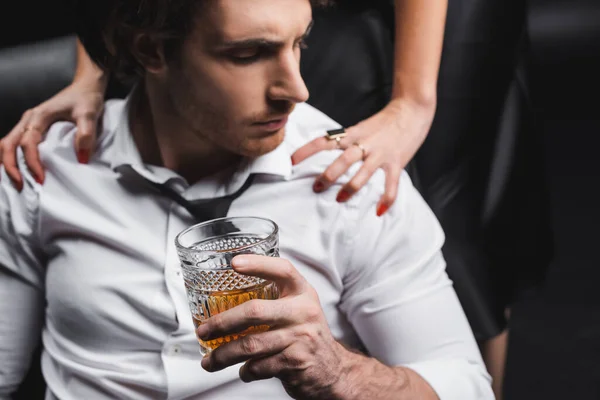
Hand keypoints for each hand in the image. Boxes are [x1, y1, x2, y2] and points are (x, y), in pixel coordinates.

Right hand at [0, 81, 104, 189]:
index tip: (41, 178)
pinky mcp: (32, 128)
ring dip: (8, 163)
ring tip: (18, 182)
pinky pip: (15, 144)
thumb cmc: (86, 98)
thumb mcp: (89, 114)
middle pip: (8, 144)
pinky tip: (20, 171)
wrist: (86, 86)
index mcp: (39, 116)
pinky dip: (13, 158)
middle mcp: (29, 120)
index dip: (32, 162)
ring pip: (7, 144)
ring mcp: (28, 124)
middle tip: (21, 186)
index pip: (28, 143)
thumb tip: (81, 158)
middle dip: (10, 166)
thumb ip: (86, 134)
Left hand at [197, 255, 349, 399]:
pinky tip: (243, 370)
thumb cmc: (306, 333)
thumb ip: (274, 297)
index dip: (258, 264)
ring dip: (224, 355)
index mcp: (302, 293)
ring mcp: (300, 338)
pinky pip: (259, 366)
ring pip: (251, 345)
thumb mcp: (298, 308)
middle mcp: (303, 312)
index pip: (282, 270)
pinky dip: (245, 371)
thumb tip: (227, 295)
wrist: (333, 369)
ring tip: (210, 361)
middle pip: (255, 311)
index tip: (234, 263)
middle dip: (222, 322)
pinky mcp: (295, 363)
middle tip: (203, 331)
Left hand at [292, 99, 434, 215]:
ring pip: (363, 174)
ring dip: (350, 188)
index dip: (306, 151)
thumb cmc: (384, 121)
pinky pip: (391, 185)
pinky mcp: (396, 163)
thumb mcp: (360, 127)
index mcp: (352, 134)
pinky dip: (386, 200)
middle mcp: (364, 144)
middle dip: (328, 175)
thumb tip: (325, 151)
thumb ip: (345, 140)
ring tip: (339, 199)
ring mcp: (381, 154)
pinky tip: (379, 211)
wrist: (411, 110)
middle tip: (316, 188)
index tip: (291, 162)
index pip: (324, 140)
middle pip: (342, 160)